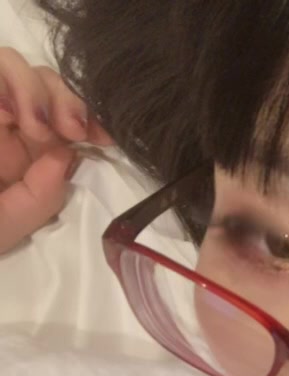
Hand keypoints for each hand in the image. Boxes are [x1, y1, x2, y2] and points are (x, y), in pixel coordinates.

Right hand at [0, 47, 113, 254]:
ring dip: (35, 89)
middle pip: (46, 81)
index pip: (65, 117)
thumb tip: (67, 157)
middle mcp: (4, 122)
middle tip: (72, 129)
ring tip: (34, 126)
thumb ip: (40, 197)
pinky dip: (2, 82)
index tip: (104, 136)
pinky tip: (5, 115)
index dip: (90, 119)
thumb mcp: (9, 224)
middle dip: (68, 100)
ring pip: (14, 63)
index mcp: (25, 152)